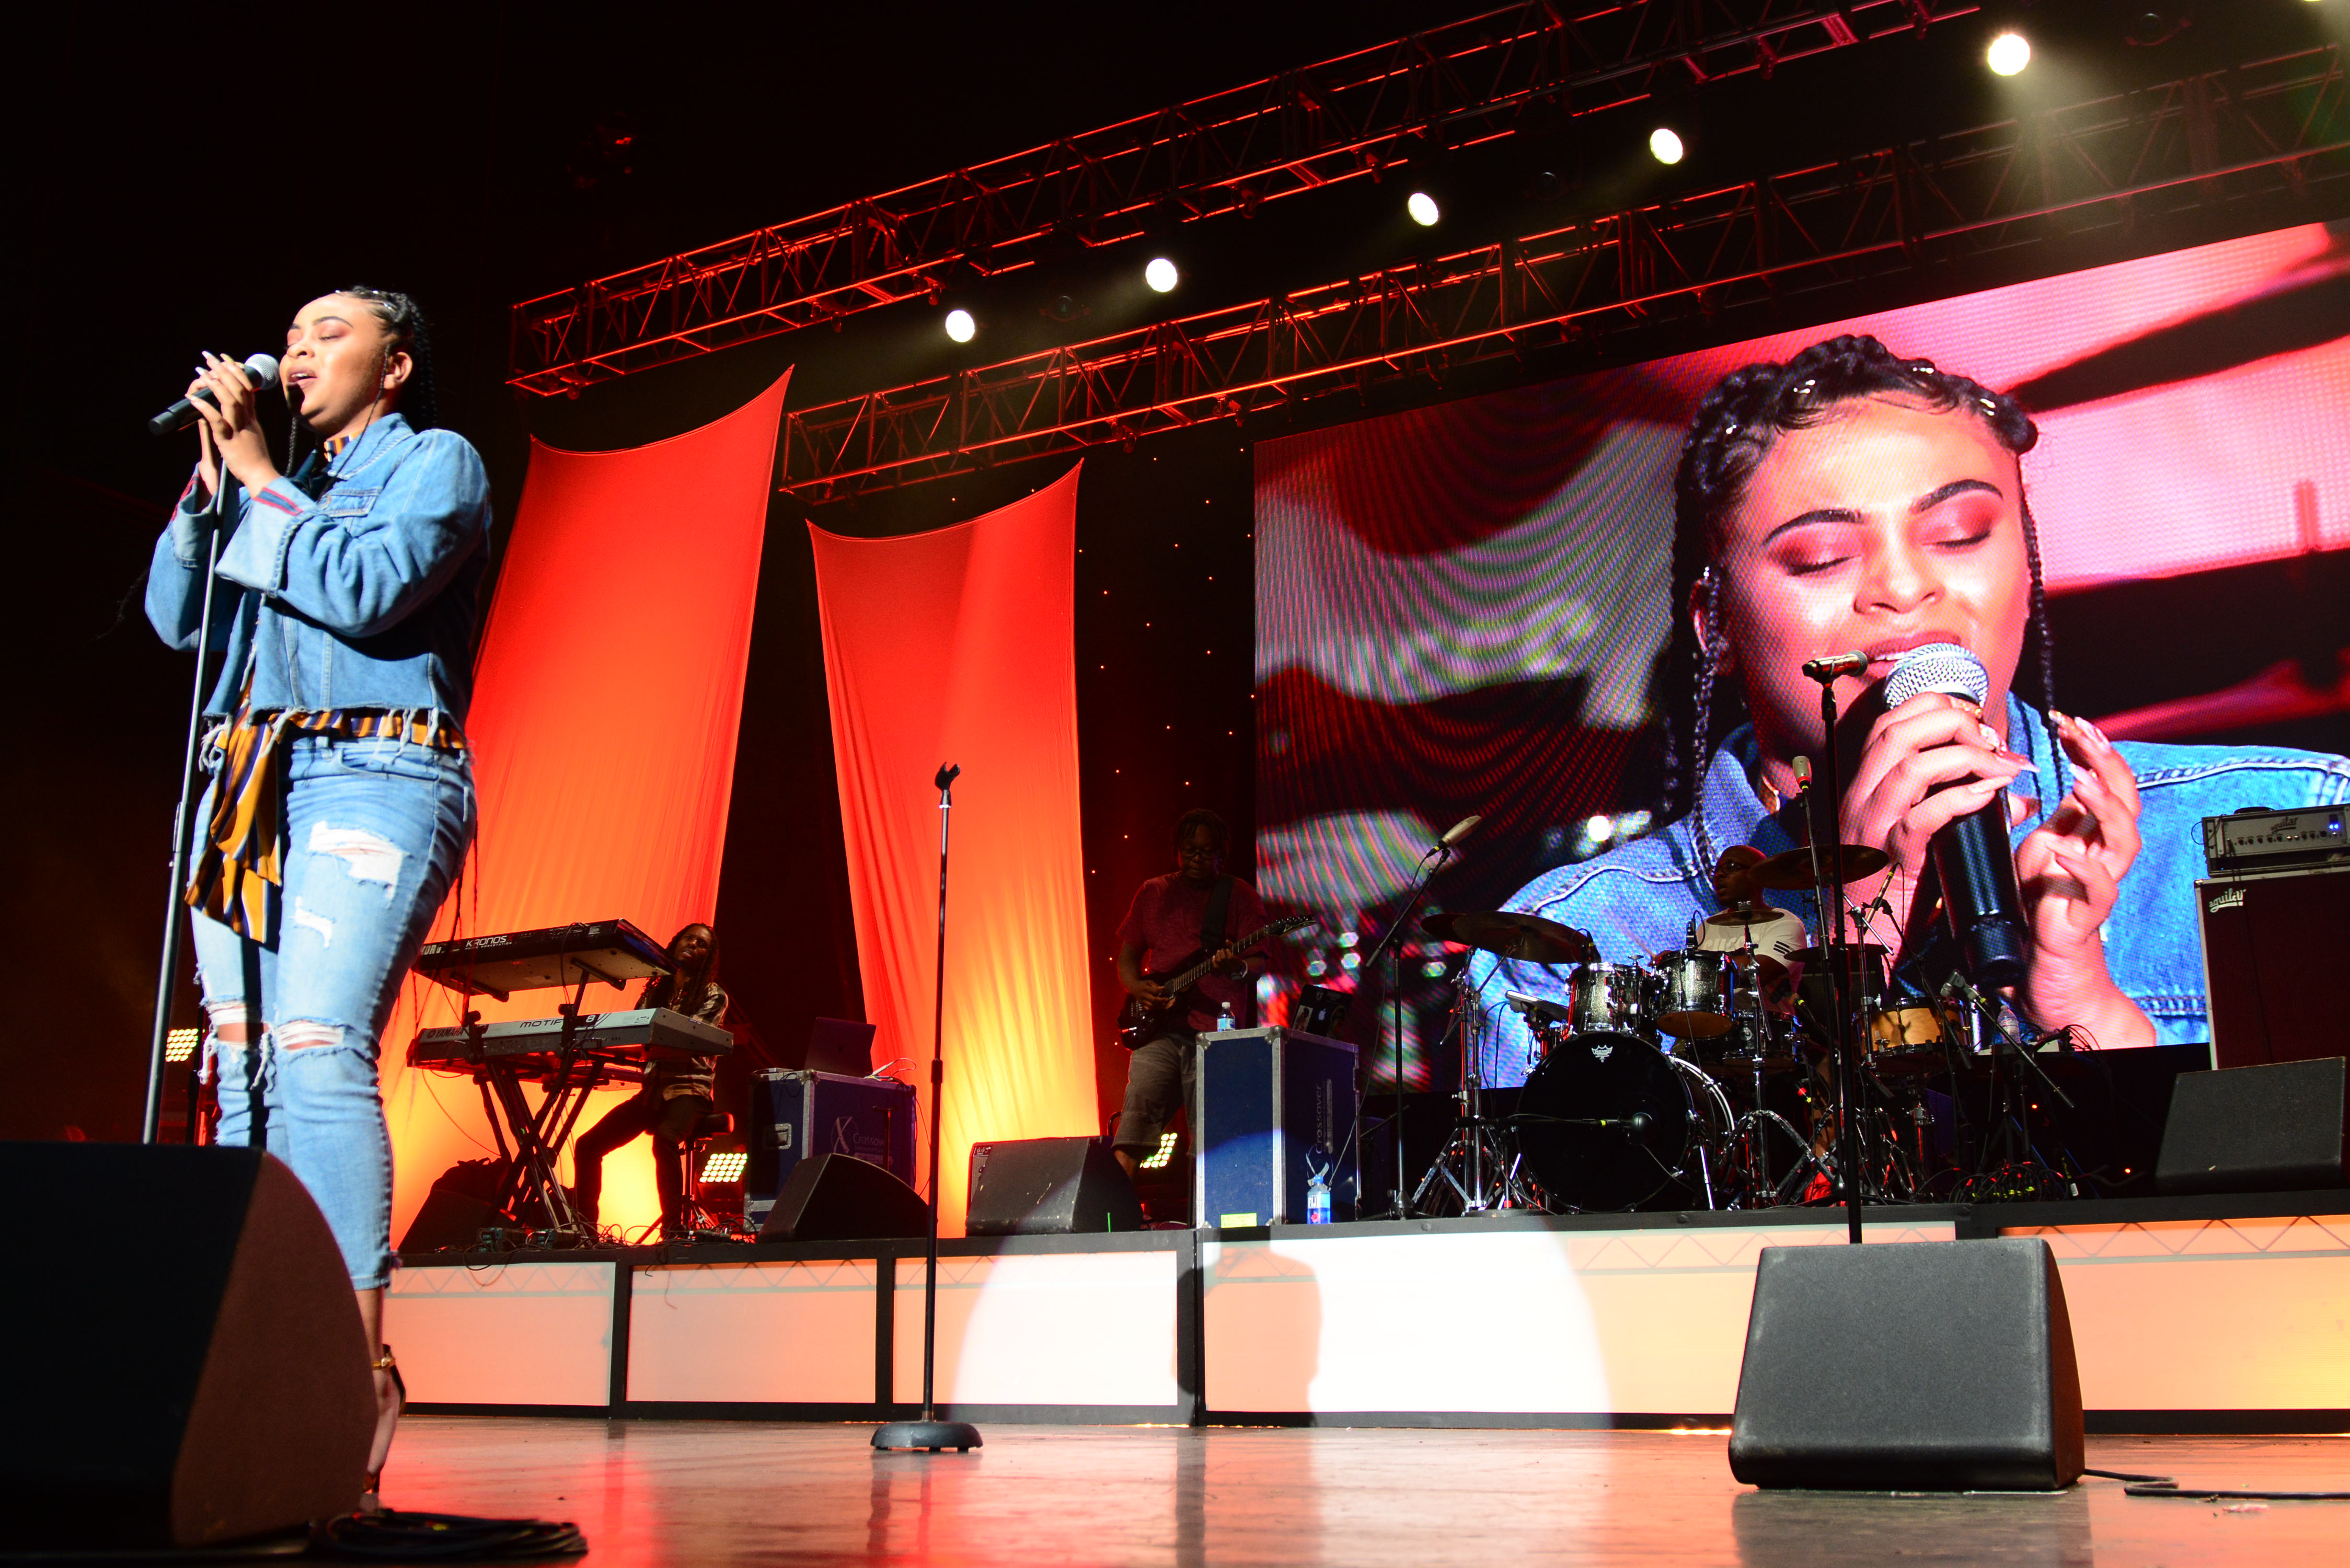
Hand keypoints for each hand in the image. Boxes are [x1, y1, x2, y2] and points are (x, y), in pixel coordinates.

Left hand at [187, 352, 280, 495]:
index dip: (237, 370)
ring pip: (228, 400)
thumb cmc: (256, 459)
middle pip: (238, 388)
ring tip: (201, 370)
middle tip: (209, 356)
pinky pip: (216, 421)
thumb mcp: (254, 433)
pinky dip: (204, 407)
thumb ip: (248, 418)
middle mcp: (247, 419)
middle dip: (223, 369)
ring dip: (214, 383)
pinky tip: (193, 398)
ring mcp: (237, 428)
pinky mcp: (227, 440)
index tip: (226, 358)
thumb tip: (242, 405)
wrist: (261, 476)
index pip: (247, 387)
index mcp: (252, 417)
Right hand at [1128, 975, 1170, 1005]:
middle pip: (1153, 1000)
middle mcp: (1144, 995)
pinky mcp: (1141, 1004)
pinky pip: (1148, 1008)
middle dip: (1161, 1000)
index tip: (1164, 989)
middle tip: (1166, 999)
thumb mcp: (1149, 982)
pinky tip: (1158, 1006)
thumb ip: (1156, 985)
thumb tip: (1163, 989)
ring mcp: (1142, 1001)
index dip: (1160, 990)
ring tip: (1164, 1004)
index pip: (1155, 991)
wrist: (1133, 987)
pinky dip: (1154, 1008)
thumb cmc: (1143, 984)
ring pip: (1151, 1006)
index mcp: (1146, 989)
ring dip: (1158, 1006)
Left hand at [1210, 943, 1243, 976]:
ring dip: (1218, 955)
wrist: (1235, 970)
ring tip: (1218, 951)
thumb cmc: (1235, 958)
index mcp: (1236, 963)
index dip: (1228, 952)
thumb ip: (1231, 946)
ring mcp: (1225, 969)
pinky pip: (1215, 966)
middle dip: (1222, 953)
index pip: (1231, 957)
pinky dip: (1214, 960)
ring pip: (1219, 962)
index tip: (1227, 949)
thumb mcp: (1235, 952)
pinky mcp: (1221, 970)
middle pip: (1224, 959)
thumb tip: (1226, 940)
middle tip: (1221, 950)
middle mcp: (1231, 967)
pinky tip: (1214, 956)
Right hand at [1837, 692, 2034, 931]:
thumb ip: (1963, 809)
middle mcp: (1862, 798)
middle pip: (1899, 731)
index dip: (1937, 709)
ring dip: (1966, 756)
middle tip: (1992, 742)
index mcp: (1866, 786)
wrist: (1866, 938)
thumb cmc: (1897, 885)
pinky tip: (1990, 794)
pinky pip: (1924, 815)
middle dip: (1954, 723)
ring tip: (2001, 767)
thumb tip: (2017, 796)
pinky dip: (1962, 797)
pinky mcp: (1892, 856)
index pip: (1891, 722)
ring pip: (1910, 765)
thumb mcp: (1926, 838)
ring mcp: (1873, 826)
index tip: (1977, 725)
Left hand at [2013, 711, 2154, 1049]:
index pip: (2101, 782)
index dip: (2091, 748)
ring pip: (2124, 839)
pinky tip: (2066, 850)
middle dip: (2105, 762)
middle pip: (2123, 800)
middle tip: (2083, 733)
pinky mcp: (2085, 917)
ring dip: (2104, 806)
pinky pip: (2100, 889)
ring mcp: (2097, 885)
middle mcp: (2099, 856)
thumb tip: (2040, 784)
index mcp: (2085, 837)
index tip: (2069, 719)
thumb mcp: (2032, 854)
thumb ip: (2046, 822)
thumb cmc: (2036, 912)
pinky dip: (2085, 867)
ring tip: (2080, 781)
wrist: (2041, 971)